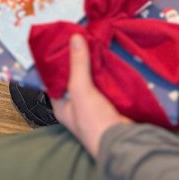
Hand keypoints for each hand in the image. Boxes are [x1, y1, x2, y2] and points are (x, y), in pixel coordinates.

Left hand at [52, 35, 130, 158]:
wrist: (124, 142)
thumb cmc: (94, 121)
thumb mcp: (81, 90)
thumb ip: (78, 64)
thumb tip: (74, 37)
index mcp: (61, 105)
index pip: (54, 79)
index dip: (57, 61)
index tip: (62, 42)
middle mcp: (75, 105)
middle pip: (74, 77)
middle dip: (78, 60)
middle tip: (81, 38)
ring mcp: (93, 104)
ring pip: (91, 79)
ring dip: (93, 64)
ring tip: (95, 42)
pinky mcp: (109, 103)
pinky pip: (105, 83)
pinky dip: (106, 71)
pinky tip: (108, 57)